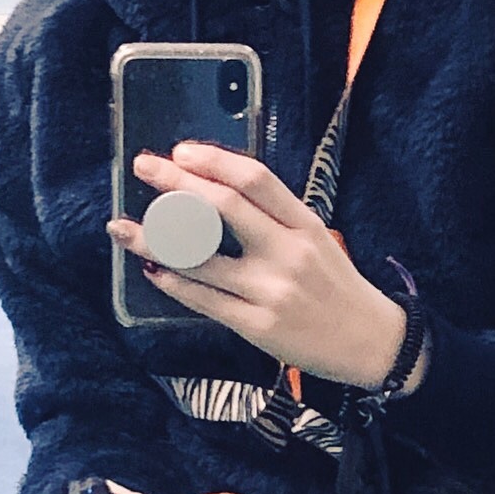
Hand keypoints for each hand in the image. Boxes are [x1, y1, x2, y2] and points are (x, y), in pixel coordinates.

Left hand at [112, 144, 410, 388]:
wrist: (371, 342)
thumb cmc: (335, 286)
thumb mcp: (315, 239)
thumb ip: (273, 217)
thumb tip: (214, 191)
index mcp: (304, 224)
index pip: (256, 179)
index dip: (214, 160)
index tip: (180, 150)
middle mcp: (288, 253)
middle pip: (224, 207)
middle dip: (176, 184)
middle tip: (143, 167)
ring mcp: (272, 291)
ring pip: (201, 258)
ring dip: (154, 240)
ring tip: (123, 228)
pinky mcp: (258, 326)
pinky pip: (205, 300)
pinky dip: (174, 283)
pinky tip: (152, 271)